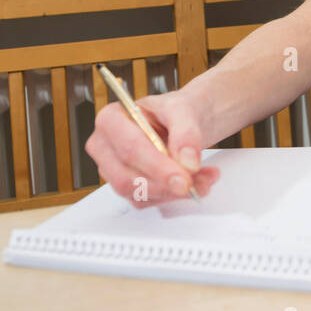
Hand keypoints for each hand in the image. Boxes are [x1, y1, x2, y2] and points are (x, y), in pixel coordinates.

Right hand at [85, 90, 220, 207]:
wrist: (183, 122)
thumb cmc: (176, 111)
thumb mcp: (184, 110)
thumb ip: (186, 134)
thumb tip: (188, 163)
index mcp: (111, 119)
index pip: (129, 148)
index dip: (157, 167)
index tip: (184, 178)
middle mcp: (105, 147)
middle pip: (127, 177)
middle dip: (165, 184)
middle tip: (195, 184)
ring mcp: (113, 170)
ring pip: (137, 193)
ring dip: (173, 192)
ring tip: (204, 178)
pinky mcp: (128, 187)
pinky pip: (147, 201)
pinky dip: (174, 196)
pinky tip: (197, 183)